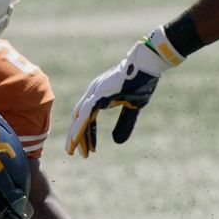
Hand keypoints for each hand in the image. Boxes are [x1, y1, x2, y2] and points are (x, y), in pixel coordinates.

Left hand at [67, 36, 175, 157]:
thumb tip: (116, 142)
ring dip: (75, 134)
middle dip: (76, 137)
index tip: (90, 150)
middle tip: (72, 152)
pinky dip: (80, 127)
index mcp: (101, 96)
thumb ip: (125, 124)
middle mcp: (94, 94)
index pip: (89, 119)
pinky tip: (76, 138)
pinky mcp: (99, 93)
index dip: (88, 134)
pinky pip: (86, 114)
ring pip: (79, 117)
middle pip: (79, 119)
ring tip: (71, 150)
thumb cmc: (142, 82)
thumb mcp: (133, 108)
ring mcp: (95, 92)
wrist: (147, 65)